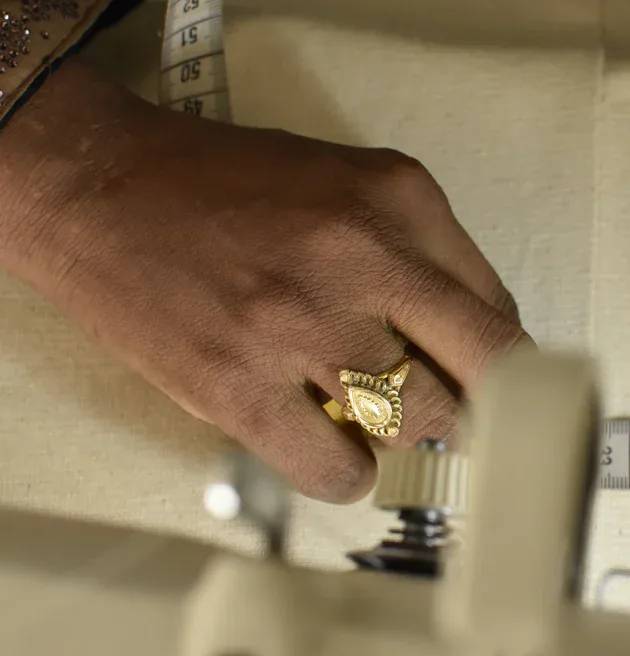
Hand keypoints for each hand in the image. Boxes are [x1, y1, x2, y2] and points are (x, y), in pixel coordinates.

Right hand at [0, 62, 530, 502]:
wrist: (100, 189)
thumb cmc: (229, 188)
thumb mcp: (349, 182)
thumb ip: (423, 251)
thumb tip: (479, 342)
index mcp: (399, 199)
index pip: (498, 309)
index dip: (502, 362)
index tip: (495, 387)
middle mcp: (361, 257)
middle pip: (481, 371)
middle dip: (479, 407)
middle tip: (456, 417)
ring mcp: (299, 327)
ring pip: (417, 425)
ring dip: (406, 435)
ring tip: (371, 414)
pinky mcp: (239, 388)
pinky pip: (338, 471)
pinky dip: (349, 474)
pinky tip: (329, 445)